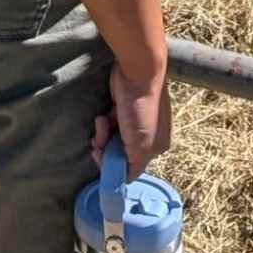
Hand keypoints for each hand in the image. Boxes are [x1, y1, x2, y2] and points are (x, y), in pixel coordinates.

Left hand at [93, 64, 170, 178]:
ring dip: (103, 134)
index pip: (131, 167)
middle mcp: (148, 136)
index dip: (113, 166)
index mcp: (156, 147)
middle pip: (119, 153)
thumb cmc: (140, 109)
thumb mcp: (140, 145)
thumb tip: (124, 180)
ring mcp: (135, 122)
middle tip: (97, 142)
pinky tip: (103, 115)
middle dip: (105, 148)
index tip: (100, 156)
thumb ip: (133, 167)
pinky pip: (110, 124)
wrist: (136, 71)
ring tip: (101, 122)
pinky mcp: (123, 109)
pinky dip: (104, 122)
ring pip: (113, 139)